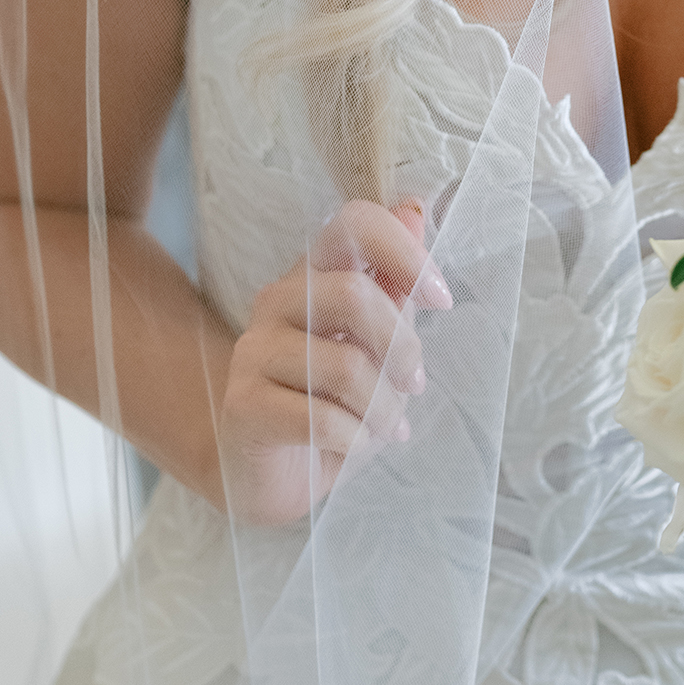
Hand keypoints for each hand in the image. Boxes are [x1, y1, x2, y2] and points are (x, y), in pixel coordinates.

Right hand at [217, 198, 449, 524]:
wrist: (271, 475)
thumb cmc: (330, 404)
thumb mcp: (373, 345)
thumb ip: (392, 284)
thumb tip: (415, 209)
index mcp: (312, 275)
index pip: (353, 224)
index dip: (406, 253)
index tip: (440, 299)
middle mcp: (276, 301)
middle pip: (355, 295)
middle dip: (402, 348)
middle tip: (414, 385)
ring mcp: (253, 351)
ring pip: (344, 366)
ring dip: (383, 408)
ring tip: (387, 427)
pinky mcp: (243, 404)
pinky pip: (322, 418)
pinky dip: (356, 440)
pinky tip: (354, 445)